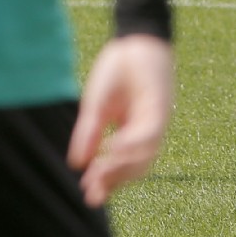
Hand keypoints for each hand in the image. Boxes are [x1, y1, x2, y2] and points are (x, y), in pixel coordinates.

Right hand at [68, 34, 174, 206]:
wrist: (134, 40)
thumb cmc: (117, 70)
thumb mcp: (96, 105)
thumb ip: (88, 133)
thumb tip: (75, 162)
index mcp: (129, 132)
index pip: (118, 164)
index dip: (104, 181)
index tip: (89, 195)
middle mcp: (145, 134)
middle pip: (133, 168)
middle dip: (112, 182)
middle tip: (94, 196)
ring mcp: (155, 123)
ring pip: (144, 157)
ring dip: (121, 169)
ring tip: (99, 176)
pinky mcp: (160, 109)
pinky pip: (149, 135)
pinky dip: (132, 145)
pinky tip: (113, 148)